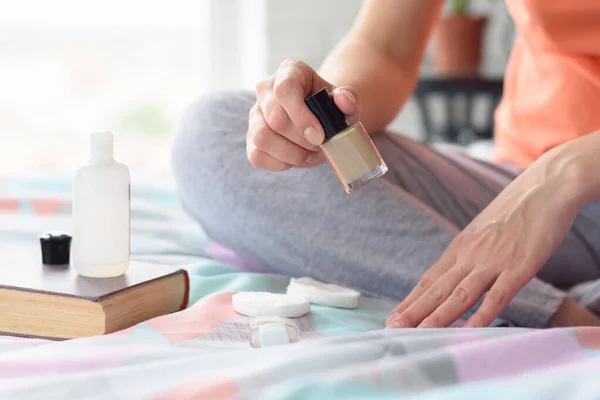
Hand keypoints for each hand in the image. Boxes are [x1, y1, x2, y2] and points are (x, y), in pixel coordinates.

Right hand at [248, 59, 360, 170]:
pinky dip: (280, 163)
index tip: (319, 136)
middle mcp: (266, 90)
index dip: (301, 116)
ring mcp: (255, 114)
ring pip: (262, 138)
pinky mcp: (251, 138)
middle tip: (320, 146)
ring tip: (310, 155)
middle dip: (302, 140)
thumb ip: (349, 99)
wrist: (319, 116)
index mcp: (290, 72)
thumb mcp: (346, 100)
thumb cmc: (330, 106)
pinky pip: (257, 156)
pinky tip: (296, 159)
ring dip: (291, 154)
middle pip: (275, 118)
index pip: (285, 89)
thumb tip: (343, 99)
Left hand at [386, 153, 582, 327]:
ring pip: (459, 294)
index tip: (393, 317)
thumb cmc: (517, 209)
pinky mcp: (518, 267)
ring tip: (419, 334)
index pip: (430, 280)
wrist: (546, 187)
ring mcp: (493, 261)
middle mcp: (470, 255)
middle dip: (413, 312)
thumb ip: (471, 253)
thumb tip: (460, 272)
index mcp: (460, 247)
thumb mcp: (483, 231)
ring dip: (437, 316)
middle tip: (391, 329)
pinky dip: (482, 315)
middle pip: (437, 289)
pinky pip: (497, 295)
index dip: (411, 301)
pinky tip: (469, 331)